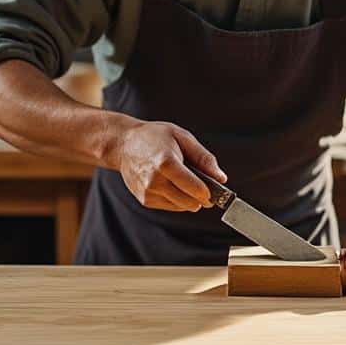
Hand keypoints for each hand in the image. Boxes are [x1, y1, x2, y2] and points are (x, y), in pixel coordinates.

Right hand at [111, 120, 225, 211]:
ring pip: (181, 207)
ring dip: (189, 198)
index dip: (208, 193)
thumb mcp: (182, 137)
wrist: (124, 144)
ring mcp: (148, 192)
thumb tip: (221, 178)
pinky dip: (177, 199)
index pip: (194, 188)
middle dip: (201, 197)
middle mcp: (154, 180)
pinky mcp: (144, 200)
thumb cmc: (154, 137)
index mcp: (165, 162)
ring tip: (183, 180)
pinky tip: (171, 184)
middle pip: (189, 202)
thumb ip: (204, 158)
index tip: (215, 190)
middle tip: (202, 186)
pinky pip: (171, 206)